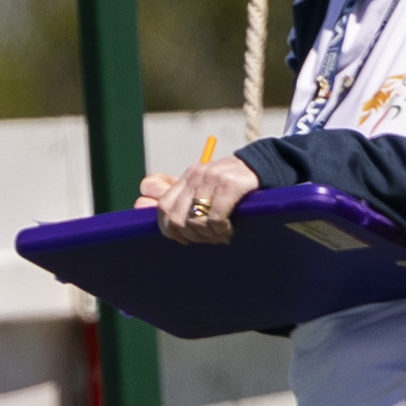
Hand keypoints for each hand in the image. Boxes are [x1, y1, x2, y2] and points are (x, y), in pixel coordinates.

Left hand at [141, 155, 257, 239]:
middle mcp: (196, 175)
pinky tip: (229, 230)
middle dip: (191, 236)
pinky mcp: (230, 184)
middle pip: (176, 218)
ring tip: (221, 235)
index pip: (162, 208)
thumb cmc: (232, 185)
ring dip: (209, 236)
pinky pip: (216, 218)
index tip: (184, 239)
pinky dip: (221, 231)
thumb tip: (141, 204)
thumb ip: (179, 199)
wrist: (265, 167)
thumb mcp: (205, 189)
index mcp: (187, 178)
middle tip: (207, 239)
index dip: (168, 230)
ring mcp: (212, 178)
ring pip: (195, 221)